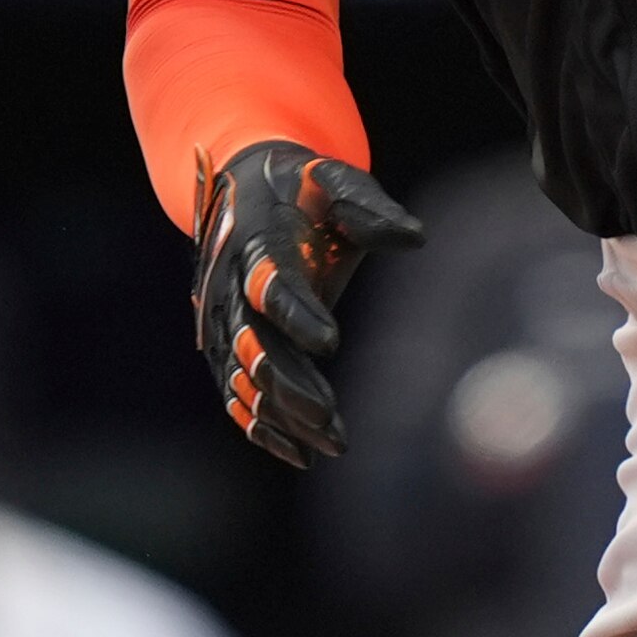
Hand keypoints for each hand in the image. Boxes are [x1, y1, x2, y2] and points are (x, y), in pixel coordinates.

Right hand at [191, 142, 422, 465]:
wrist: (246, 188)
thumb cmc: (303, 186)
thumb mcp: (336, 182)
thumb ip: (368, 208)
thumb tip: (414, 236)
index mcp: (256, 241)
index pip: (271, 282)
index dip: (297, 312)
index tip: (331, 342)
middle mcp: (228, 286)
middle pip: (253, 343)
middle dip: (290, 384)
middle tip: (331, 418)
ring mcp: (222, 320)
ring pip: (244, 379)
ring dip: (283, 415)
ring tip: (332, 445)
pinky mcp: (225, 346)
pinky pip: (235, 393)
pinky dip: (262, 426)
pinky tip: (300, 454)